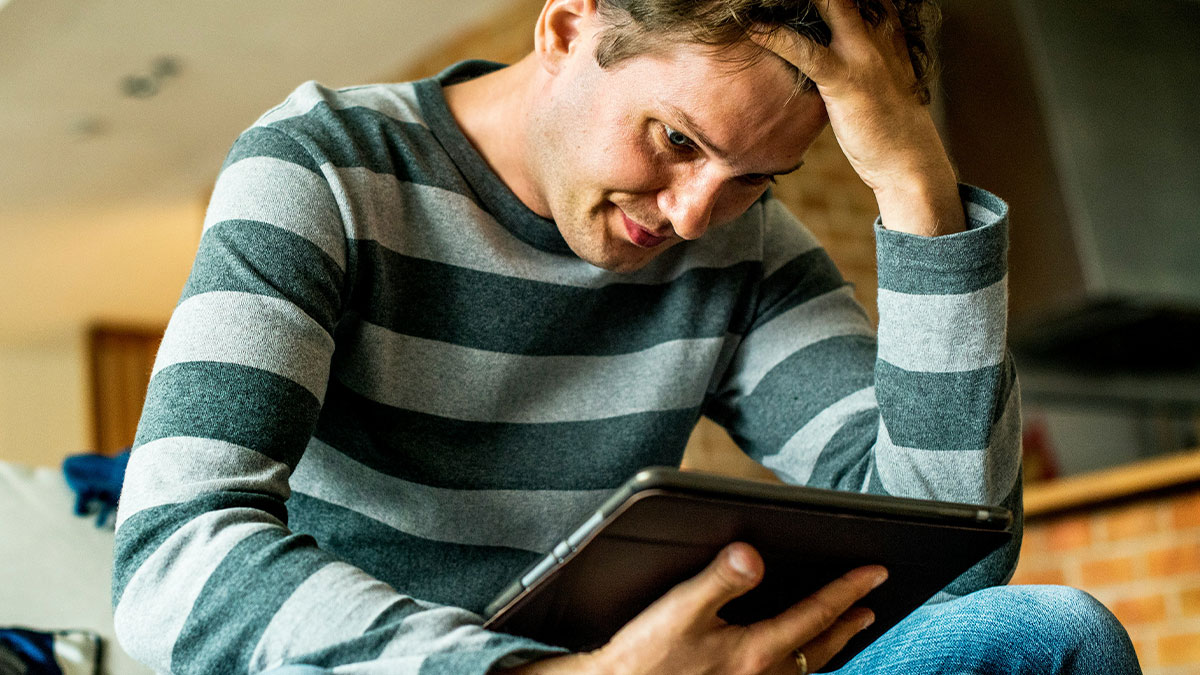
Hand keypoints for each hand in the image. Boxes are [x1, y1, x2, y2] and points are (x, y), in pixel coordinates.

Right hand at [499, 542, 885, 673]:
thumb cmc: (644, 656)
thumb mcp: (681, 609)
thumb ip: (720, 578)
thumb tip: (752, 554)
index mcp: (754, 651)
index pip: (815, 614)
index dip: (847, 590)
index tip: (875, 572)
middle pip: (819, 647)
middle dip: (847, 622)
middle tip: (869, 605)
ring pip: (805, 668)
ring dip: (828, 646)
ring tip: (842, 630)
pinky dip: (800, 664)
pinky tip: (790, 658)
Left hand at [751, 0, 963, 235]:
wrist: (911, 160)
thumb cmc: (894, 124)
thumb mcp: (886, 77)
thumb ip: (866, 53)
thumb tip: (838, 48)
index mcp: (890, 30)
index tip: (804, 1)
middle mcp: (880, 33)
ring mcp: (863, 54)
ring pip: (829, 6)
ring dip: (793, 2)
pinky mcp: (845, 81)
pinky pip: (806, 52)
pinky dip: (776, 38)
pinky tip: (754, 29)